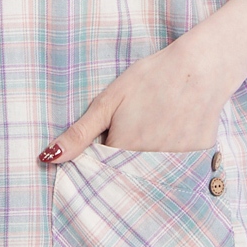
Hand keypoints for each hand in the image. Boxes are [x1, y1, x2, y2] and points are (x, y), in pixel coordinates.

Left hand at [37, 37, 229, 164]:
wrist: (200, 69)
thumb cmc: (149, 80)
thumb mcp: (108, 102)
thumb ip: (79, 135)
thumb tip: (46, 158)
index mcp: (122, 153)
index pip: (101, 171)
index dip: (99, 158)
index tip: (107, 140)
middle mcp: (148, 167)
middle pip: (126, 176)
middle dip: (123, 164)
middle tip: (135, 130)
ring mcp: (175, 168)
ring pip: (152, 176)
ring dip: (148, 163)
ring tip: (157, 128)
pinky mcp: (197, 164)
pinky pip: (179, 171)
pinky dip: (174, 159)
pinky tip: (176, 131)